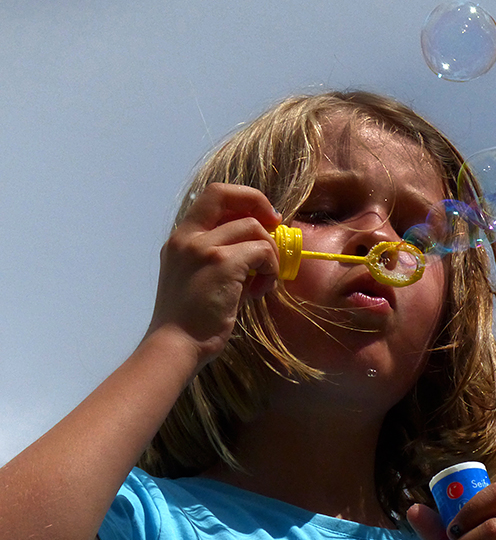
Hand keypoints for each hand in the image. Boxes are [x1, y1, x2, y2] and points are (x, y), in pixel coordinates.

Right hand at [145, 182, 281, 366]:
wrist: (175, 345)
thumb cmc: (190, 319)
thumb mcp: (197, 275)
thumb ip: (220, 253)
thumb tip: (258, 243)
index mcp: (180, 238)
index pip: (212, 195)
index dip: (243, 197)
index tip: (262, 217)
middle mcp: (188, 237)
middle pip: (228, 194)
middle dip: (259, 204)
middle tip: (276, 227)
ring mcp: (204, 248)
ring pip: (254, 228)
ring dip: (269, 253)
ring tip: (261, 281)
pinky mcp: (223, 264)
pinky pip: (263, 251)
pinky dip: (270, 269)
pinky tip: (259, 290)